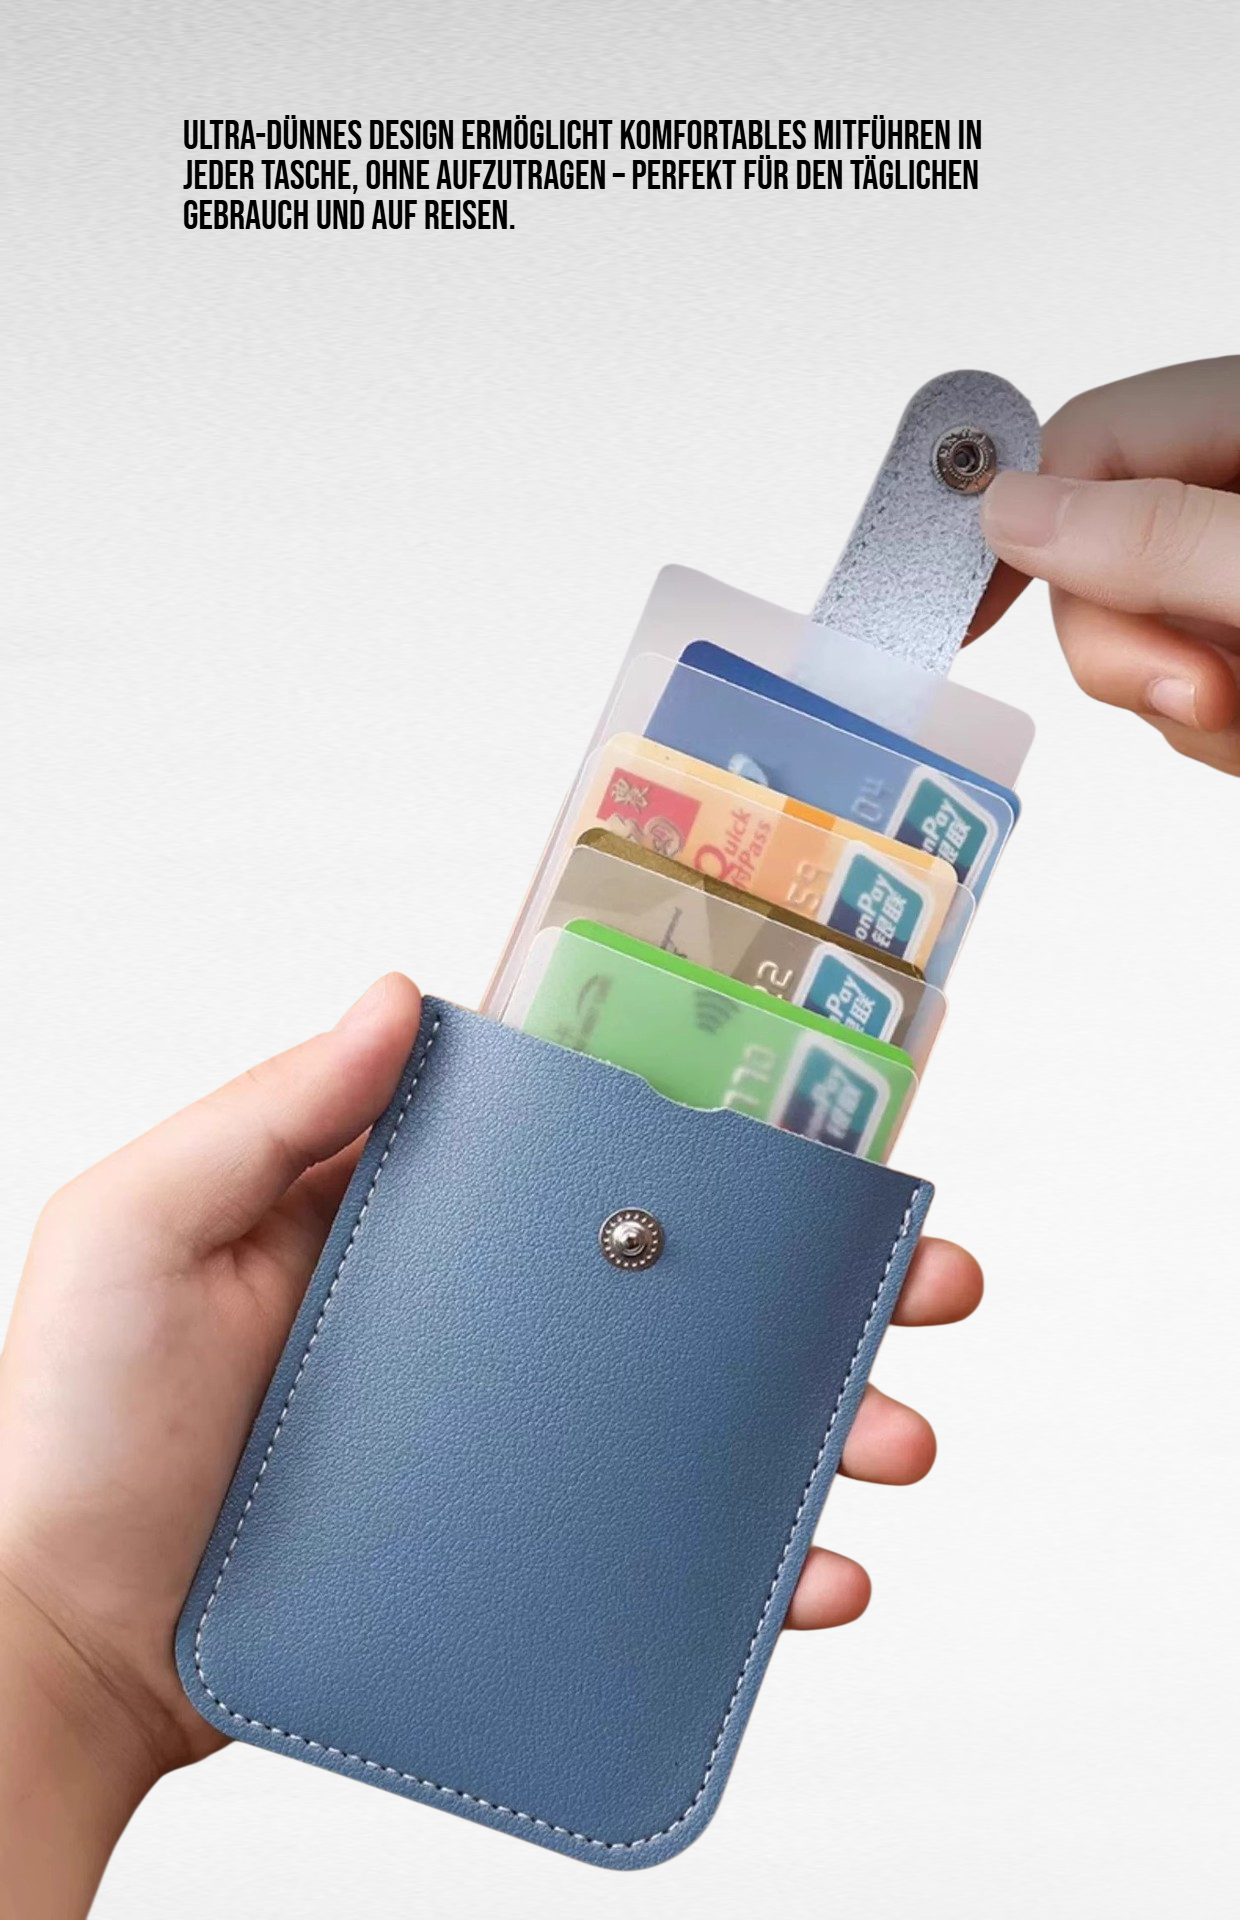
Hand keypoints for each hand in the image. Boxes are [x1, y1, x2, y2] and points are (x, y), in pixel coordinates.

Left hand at [0, 977, 979, 1914]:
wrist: (63, 1637)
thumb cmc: (76, 1421)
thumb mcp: (142, 1227)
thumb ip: (272, 1112)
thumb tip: (402, 994)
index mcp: (417, 1220)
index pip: (589, 1151)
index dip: (711, 1130)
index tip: (821, 1118)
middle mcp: (485, 1322)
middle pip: (684, 1283)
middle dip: (820, 1283)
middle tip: (924, 1283)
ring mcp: (510, 1443)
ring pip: (699, 1419)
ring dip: (823, 1418)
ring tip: (896, 1435)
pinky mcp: (517, 1551)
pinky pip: (659, 1554)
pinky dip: (754, 1567)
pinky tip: (815, 1575)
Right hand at [973, 356, 1239, 773]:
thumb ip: (1161, 537)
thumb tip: (1009, 510)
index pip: (1093, 439)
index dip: (1020, 519)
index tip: (968, 616)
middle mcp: (1237, 494)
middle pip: (1100, 554)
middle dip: (1127, 646)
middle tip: (1207, 695)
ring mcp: (1238, 574)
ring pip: (1140, 639)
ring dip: (1182, 704)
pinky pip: (1185, 693)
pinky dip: (1216, 733)